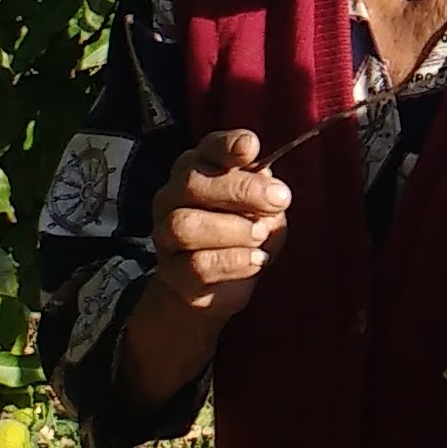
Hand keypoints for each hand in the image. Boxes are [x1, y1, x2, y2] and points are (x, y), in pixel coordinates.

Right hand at [121, 129, 289, 405]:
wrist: (205, 301)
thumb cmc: (242, 242)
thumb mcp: (259, 215)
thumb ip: (265, 199)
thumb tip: (277, 196)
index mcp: (195, 173)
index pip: (202, 149)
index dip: (225, 146)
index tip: (251, 147)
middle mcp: (172, 201)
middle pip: (190, 184)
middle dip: (239, 191)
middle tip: (280, 201)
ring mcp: (166, 242)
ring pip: (184, 227)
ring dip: (231, 232)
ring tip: (260, 241)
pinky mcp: (175, 281)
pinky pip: (197, 271)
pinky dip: (231, 266)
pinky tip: (253, 266)